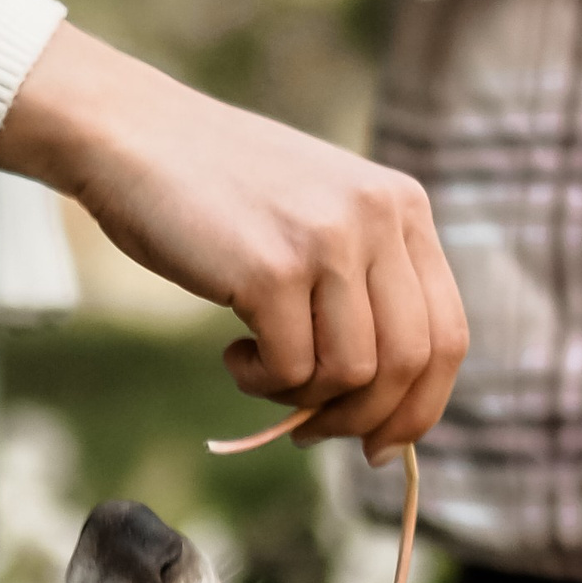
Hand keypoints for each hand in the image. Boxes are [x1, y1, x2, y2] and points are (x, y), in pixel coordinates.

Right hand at [0, 25, 466, 455]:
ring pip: (351, 376)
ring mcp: (326, 240)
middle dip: (363, 420)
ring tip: (259, 370)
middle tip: (311, 432)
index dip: (419, 408)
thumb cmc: (223, 196)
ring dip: (301, 401)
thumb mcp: (319, 222)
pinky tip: (232, 352)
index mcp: (403, 205)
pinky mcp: (271, 270)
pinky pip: (291, 372)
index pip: (447, 334)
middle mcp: (377, 216)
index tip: (381, 445)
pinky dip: (259, 384)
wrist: (135, 137)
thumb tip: (388, 412)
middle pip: (407, 365)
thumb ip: (364, 289)